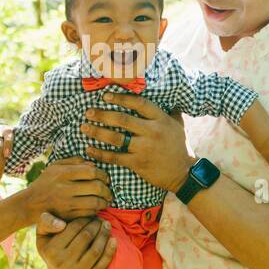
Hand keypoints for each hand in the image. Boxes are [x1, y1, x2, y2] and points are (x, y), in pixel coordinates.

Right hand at [24, 156, 111, 222]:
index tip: (105, 178)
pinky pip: (88, 213)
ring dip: (104, 201)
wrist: (30, 204)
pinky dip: (96, 210)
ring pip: (95, 202)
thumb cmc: (45, 183)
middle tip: (108, 191)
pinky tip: (96, 207)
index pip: (91, 172)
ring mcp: (66, 203)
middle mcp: (64, 188)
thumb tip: (93, 164)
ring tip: (105, 200)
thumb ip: (74, 162)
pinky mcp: (67, 216)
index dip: (103, 174)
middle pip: (96, 187)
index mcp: (62, 173)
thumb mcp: (55, 167)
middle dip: (106, 189)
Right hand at [36, 212, 116, 268]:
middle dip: (96, 225)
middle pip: (86, 237)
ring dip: (104, 235)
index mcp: (50, 251)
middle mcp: (61, 264)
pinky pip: (101, 265)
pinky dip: (110, 251)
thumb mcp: (43, 234)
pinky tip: (113, 240)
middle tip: (101, 219)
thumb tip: (61, 224)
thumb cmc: (52, 247)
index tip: (91, 215)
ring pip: (96, 250)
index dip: (85, 218)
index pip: (74, 227)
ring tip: (107, 226)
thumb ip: (47, 222)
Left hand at [79, 91, 193, 192]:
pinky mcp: (138, 163)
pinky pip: (115, 157)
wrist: (184, 173)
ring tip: (84, 127)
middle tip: (88, 112)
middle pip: (123, 120)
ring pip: (116, 138)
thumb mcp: (179, 125)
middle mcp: (152, 132)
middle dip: (102, 115)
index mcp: (161, 119)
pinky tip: (89, 149)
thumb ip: (171, 111)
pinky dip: (100, 153)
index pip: (139, 104)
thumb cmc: (180, 147)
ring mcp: (144, 148)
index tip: (106, 96)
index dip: (121, 98)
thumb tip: (170, 96)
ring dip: (97, 132)